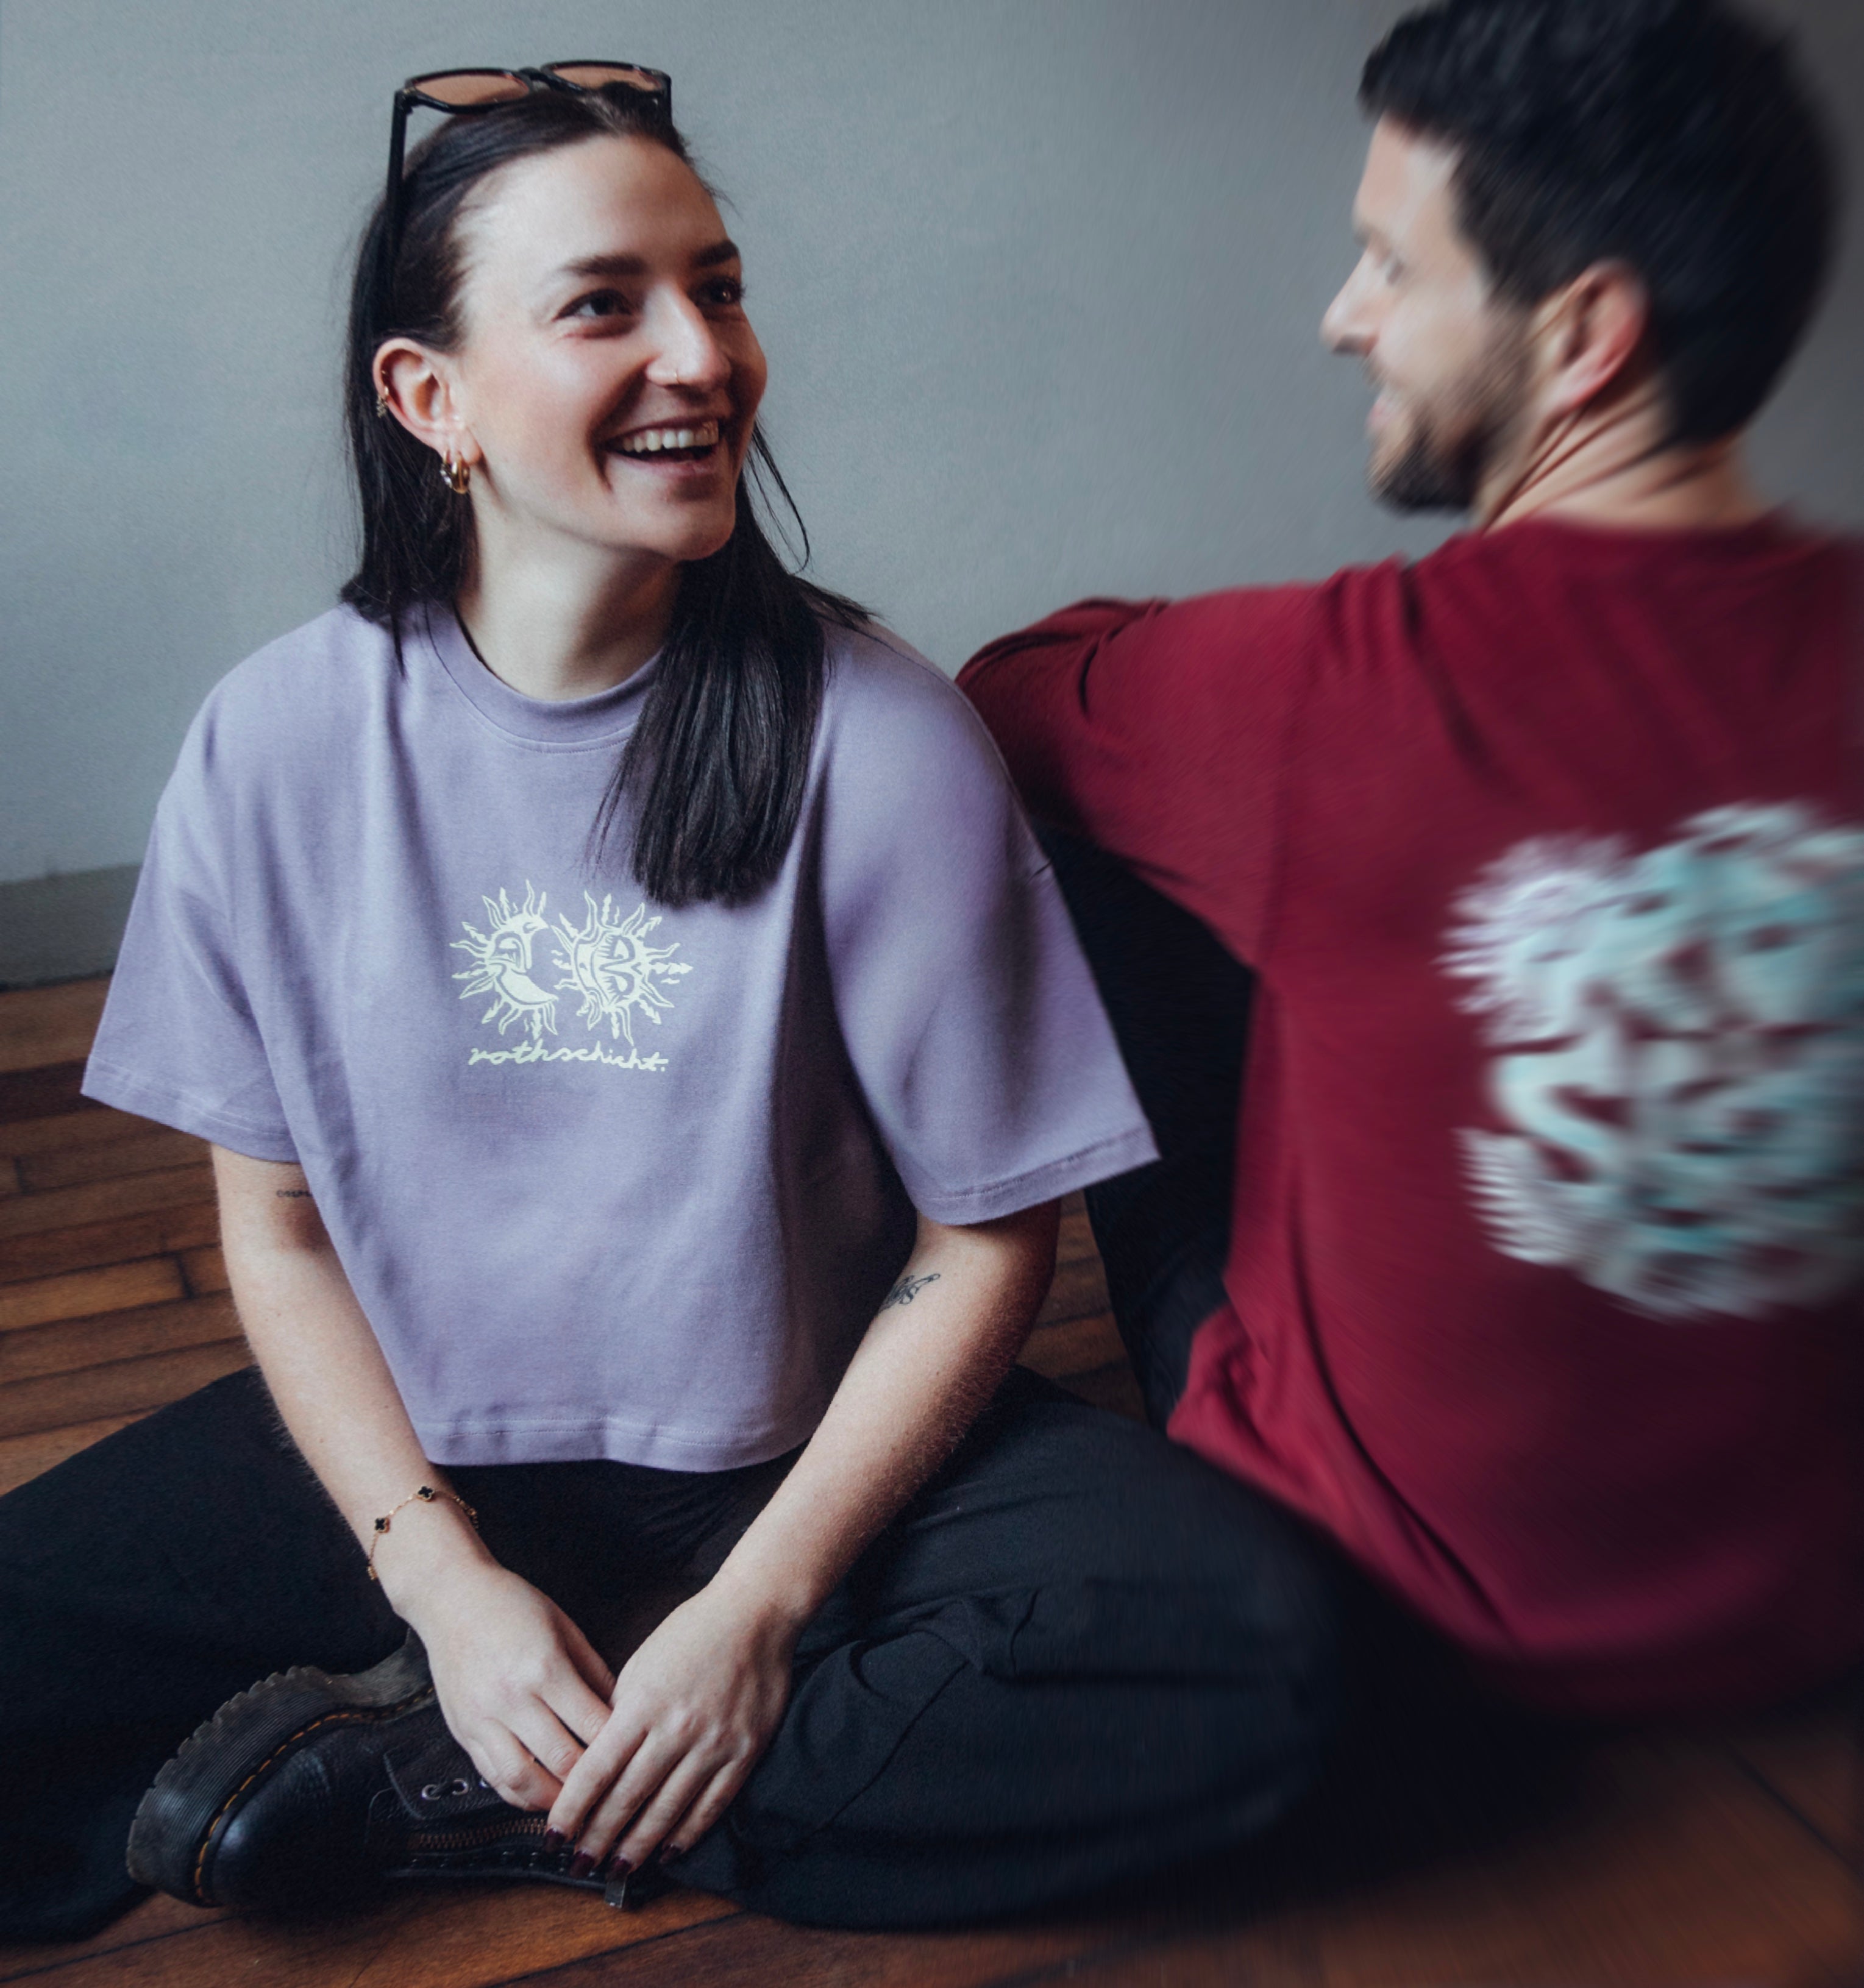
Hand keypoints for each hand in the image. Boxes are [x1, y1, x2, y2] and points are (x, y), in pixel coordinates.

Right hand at [399, 1560, 614, 1810]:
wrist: (451, 1597)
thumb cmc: (512, 1604)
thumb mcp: (565, 1627)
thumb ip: (594, 1671)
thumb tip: (622, 1711)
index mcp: (545, 1668)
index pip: (592, 1725)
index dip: (619, 1748)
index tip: (637, 1759)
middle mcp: (512, 1699)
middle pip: (562, 1761)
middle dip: (593, 1784)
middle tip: (616, 1792)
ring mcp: (483, 1719)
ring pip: (524, 1782)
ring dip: (555, 1802)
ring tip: (579, 1805)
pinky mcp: (464, 1732)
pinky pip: (494, 1778)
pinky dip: (521, 1795)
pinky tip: (543, 1796)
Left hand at [545, 1579, 798, 1873]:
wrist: (755, 1613)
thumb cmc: (692, 1632)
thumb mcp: (641, 1664)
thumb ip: (619, 1713)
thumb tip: (597, 1761)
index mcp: (642, 1704)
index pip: (596, 1771)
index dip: (572, 1810)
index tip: (553, 1837)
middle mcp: (676, 1729)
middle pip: (628, 1798)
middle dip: (598, 1838)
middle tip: (579, 1865)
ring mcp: (713, 1744)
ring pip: (668, 1810)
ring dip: (639, 1846)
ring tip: (617, 1869)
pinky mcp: (744, 1752)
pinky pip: (712, 1805)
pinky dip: (687, 1834)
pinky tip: (668, 1853)